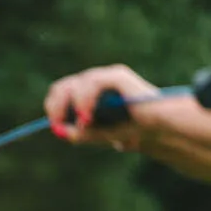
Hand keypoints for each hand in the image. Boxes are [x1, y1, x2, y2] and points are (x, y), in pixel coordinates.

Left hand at [43, 64, 157, 147]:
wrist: (158, 127)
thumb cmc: (131, 129)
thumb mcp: (100, 135)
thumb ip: (80, 133)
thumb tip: (59, 131)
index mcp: (88, 92)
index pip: (61, 91)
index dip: (53, 106)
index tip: (55, 124)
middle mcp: (96, 81)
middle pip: (63, 85)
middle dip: (56, 105)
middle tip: (59, 122)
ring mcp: (107, 76)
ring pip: (76, 83)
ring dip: (73, 105)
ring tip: (83, 123)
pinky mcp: (118, 76)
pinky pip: (93, 82)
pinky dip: (86, 99)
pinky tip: (87, 116)